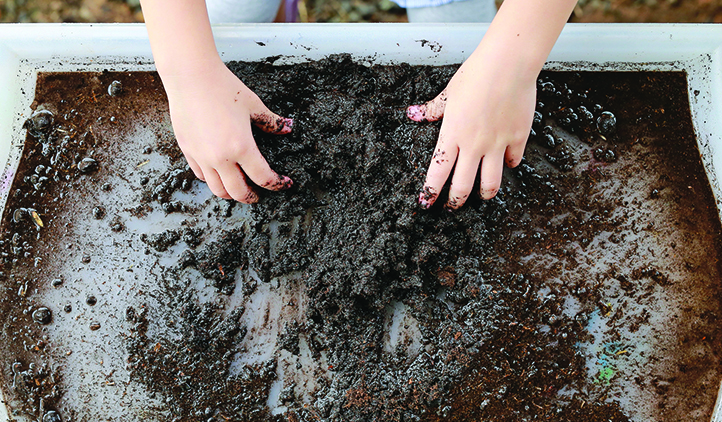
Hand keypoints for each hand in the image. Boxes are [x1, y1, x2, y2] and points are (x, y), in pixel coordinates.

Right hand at [165, 60, 292, 202]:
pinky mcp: (188, 151)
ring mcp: (202, 156)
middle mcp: (220, 157)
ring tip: (239, 190)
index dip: (277, 184)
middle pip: (238, 192)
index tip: (283, 183)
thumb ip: (271, 122)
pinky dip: (214, 180)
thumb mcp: (253, 104)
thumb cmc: (221, 87)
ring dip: (231, 194)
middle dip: (252, 197)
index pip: (263, 177)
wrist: (190, 77)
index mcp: (241, 147)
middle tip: (259, 195)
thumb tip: (287, 128)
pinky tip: (220, 174)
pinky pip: (202, 175)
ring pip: (218, 189)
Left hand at [408, 49, 535, 209]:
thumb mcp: (450, 91)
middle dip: (456, 201)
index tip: (427, 202)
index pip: (438, 171)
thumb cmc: (477, 73)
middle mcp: (474, 144)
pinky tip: (507, 163)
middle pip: (463, 185)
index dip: (431, 191)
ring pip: (491, 183)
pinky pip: (514, 160)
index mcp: (453, 134)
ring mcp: (497, 143)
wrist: (508, 63)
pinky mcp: (518, 138)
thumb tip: (415, 114)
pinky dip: (510, 164)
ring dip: (485, 193)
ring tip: (482, 196)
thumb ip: (433, 108)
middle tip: (453, 206)